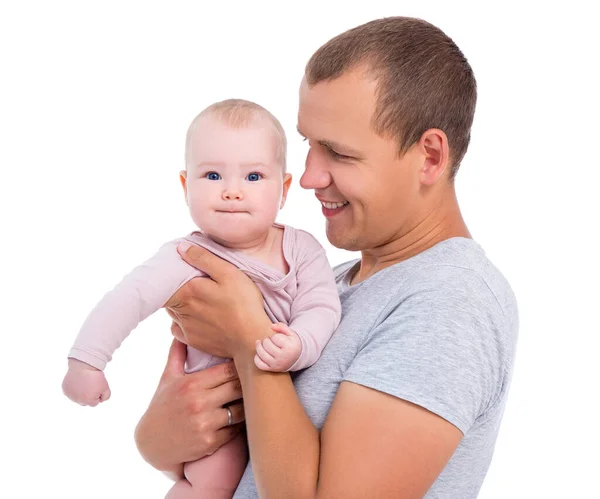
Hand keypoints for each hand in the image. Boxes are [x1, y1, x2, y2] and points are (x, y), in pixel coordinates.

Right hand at [62, 358, 110, 405]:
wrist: (84, 365)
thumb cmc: (95, 376)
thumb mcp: (106, 387)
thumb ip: (106, 397)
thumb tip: (100, 400)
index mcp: (87, 401)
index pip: (95, 402)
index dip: (98, 393)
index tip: (97, 385)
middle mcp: (77, 400)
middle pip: (85, 402)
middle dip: (89, 395)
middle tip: (91, 384)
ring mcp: (70, 395)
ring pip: (77, 397)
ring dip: (81, 392)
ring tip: (84, 382)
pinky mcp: (65, 389)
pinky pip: (71, 392)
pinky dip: (74, 388)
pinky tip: (77, 381)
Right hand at [134, 337, 244, 473]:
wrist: (151, 444)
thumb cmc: (162, 406)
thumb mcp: (167, 378)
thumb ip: (177, 354)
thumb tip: (180, 331)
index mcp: (191, 384)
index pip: (228, 369)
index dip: (240, 366)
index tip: (246, 365)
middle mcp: (199, 402)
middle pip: (238, 387)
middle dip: (248, 384)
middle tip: (255, 380)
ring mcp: (205, 424)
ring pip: (241, 409)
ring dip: (246, 405)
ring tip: (251, 399)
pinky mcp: (210, 442)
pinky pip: (235, 430)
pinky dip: (239, 424)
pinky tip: (241, 418)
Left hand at [164, 242, 271, 358]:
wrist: (251, 339)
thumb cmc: (244, 304)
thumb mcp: (229, 273)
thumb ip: (203, 259)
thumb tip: (181, 248)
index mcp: (188, 291)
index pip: (166, 281)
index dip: (170, 276)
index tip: (179, 272)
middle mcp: (181, 310)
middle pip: (170, 296)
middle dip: (177, 289)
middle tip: (194, 285)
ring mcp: (186, 328)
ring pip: (173, 311)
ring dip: (180, 305)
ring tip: (198, 301)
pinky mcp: (192, 341)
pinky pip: (178, 329)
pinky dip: (182, 323)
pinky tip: (197, 319)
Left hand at [254, 323, 301, 371]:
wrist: (297, 358)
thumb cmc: (292, 344)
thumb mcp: (291, 334)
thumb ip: (282, 327)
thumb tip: (271, 326)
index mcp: (289, 348)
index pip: (275, 338)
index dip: (274, 336)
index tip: (278, 338)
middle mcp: (283, 357)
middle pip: (266, 344)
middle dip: (266, 340)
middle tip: (270, 340)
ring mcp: (276, 364)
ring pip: (261, 353)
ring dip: (259, 346)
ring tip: (262, 343)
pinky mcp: (271, 369)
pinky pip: (259, 364)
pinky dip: (257, 358)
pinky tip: (260, 353)